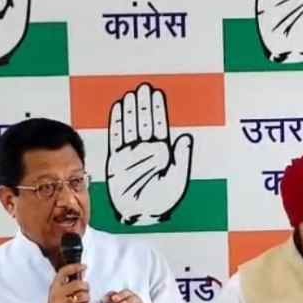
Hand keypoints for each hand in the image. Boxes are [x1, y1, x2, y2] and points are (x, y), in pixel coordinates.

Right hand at [37, 263, 89, 302]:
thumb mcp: (59, 293)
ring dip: (86, 299)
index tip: (84, 267)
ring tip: (82, 302)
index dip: (75, 267)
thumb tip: (83, 272)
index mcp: (54, 286)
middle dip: (86, 287)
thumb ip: (69, 284)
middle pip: (78, 284)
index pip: (64, 271)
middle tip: (85, 291)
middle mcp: (57, 294)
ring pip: (83, 296)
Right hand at [106, 83, 192, 225]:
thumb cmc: (160, 201)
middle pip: (144, 122)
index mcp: (162, 153)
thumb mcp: (177, 179)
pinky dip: (117, 124)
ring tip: (131, 95)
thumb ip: (181, 158)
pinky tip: (119, 110)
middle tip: (143, 88)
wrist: (140, 215)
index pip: (159, 126)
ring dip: (131, 111)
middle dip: (144, 105)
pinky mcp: (116, 160)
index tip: (157, 95)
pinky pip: (116, 138)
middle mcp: (145, 150)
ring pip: (131, 127)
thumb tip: (185, 137)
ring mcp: (130, 154)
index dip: (157, 110)